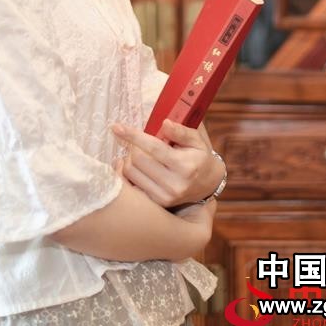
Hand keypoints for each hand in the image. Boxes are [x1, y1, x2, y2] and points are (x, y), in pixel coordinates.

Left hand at [110, 118, 225, 208]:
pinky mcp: (158, 203)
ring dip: (128, 158)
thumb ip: (181, 131)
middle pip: (138, 159)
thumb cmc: (199, 156)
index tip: (117, 127)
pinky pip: (132, 185)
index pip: (153, 147)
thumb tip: (165, 123)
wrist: (208, 183)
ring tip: (135, 152)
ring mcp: (165, 196)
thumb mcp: (197, 140)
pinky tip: (132, 165)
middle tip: (135, 141)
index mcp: (185, 166)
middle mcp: (175, 184)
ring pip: (131, 172)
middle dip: (132, 146)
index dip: (133, 136)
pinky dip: (127, 172)